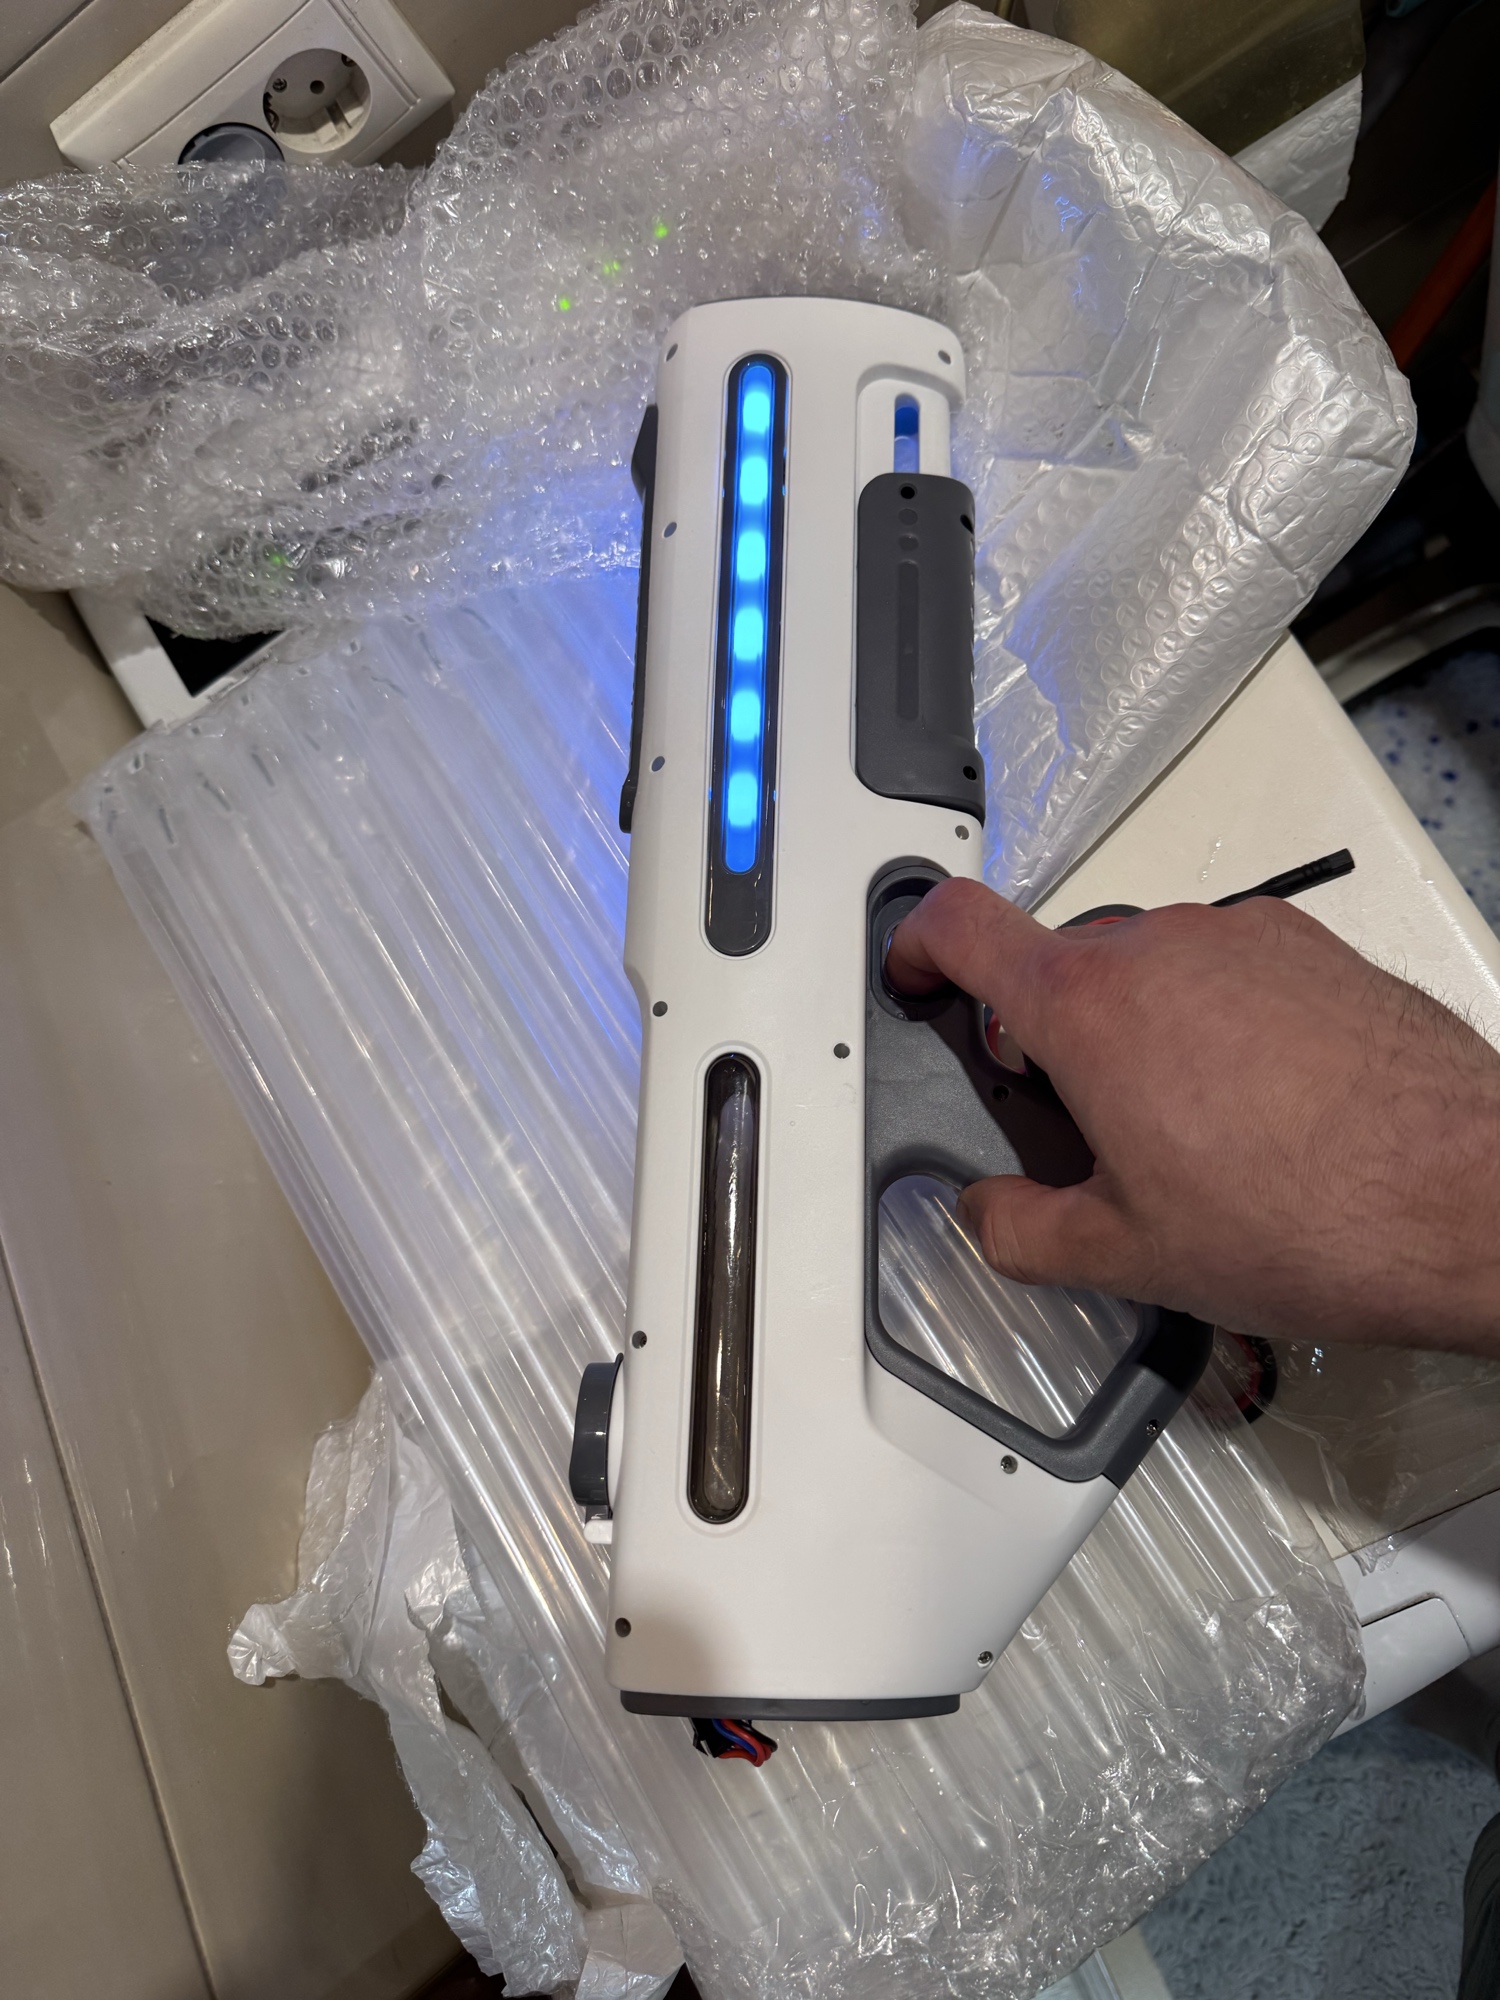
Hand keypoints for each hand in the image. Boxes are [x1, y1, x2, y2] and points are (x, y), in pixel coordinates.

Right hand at [885, 880, 1499, 1354]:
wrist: (1472, 1195)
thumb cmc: (1316, 1215)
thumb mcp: (1129, 1256)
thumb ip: (1021, 1231)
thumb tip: (986, 1214)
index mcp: (1089, 1007)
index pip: (960, 923)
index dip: (915, 942)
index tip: (914, 973)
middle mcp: (1160, 946)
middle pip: (1057, 961)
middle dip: (1045, 1034)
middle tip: (1075, 1122)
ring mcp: (1241, 937)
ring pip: (1145, 965)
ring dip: (1135, 1030)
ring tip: (1185, 1132)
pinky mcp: (1309, 947)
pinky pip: (1224, 967)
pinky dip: (1211, 1020)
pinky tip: (1254, 1107)